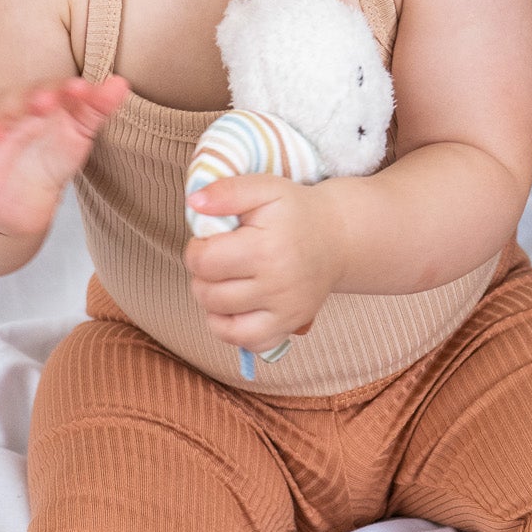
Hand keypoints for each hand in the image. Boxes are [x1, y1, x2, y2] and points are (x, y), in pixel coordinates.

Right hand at [0, 75, 127, 237]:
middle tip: (42, 102)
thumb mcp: (77, 132)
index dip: (60, 90)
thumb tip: (121, 83)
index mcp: (31, 106)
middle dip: (23, 103)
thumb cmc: (49, 154)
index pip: (43, 91)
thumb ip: (96, 108)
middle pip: (9, 106)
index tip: (81, 90)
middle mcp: (4, 122)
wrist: (23, 199)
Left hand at [183, 174, 346, 351]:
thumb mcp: (264, 188)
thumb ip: (226, 191)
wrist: (337, 236)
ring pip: (220, 323)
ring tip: (226, 280)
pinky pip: (247, 343)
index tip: (210, 241)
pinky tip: (236, 307)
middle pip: (208, 294)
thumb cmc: (296, 211)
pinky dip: (232, 330)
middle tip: (220, 259)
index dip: (196, 249)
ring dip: (213, 302)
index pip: (203, 262)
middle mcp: (276, 286)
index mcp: (265, 250)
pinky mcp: (289, 326)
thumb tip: (194, 203)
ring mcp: (285, 311)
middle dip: (203, 276)